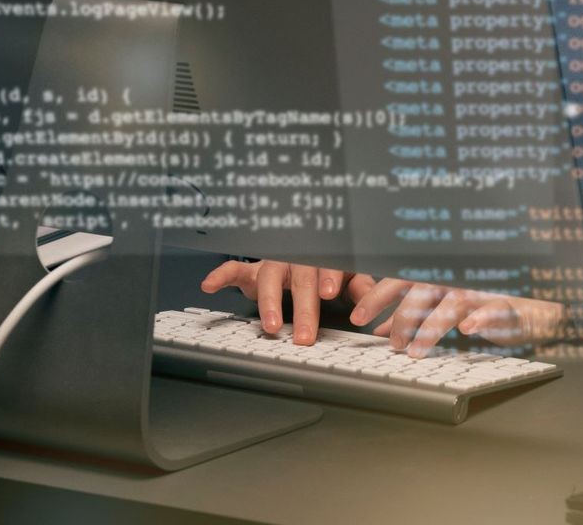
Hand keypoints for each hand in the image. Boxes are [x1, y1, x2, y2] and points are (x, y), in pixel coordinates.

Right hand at [200, 259, 371, 345]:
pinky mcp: (252, 270)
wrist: (303, 248)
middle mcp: (297, 257)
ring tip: (270, 325)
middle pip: (299, 278)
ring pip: (268, 276)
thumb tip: (373, 303)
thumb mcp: (348, 276)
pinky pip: (234, 269)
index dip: (328, 277)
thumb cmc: (326, 268)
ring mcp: (273, 262)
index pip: (327, 265)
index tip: (328, 293)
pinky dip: (221, 275)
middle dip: (302, 307)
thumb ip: (360, 287)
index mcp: (323, 258)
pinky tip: (209, 285)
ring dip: (268, 301)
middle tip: (304, 335)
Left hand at [346, 279, 564, 356]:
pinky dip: (480, 317)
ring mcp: (481, 288)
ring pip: (451, 302)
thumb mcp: (441, 309)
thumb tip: (381, 329)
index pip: (401, 279)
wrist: (529, 306)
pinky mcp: (505, 303)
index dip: (377, 296)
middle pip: (422, 290)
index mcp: (438, 276)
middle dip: (402, 318)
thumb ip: (413, 315)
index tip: (356, 317)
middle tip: (393, 345)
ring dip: (431, 327)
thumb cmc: (481, 304)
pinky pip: (492, 308)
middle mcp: (456, 277)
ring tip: (416, 351)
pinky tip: (467, 328)